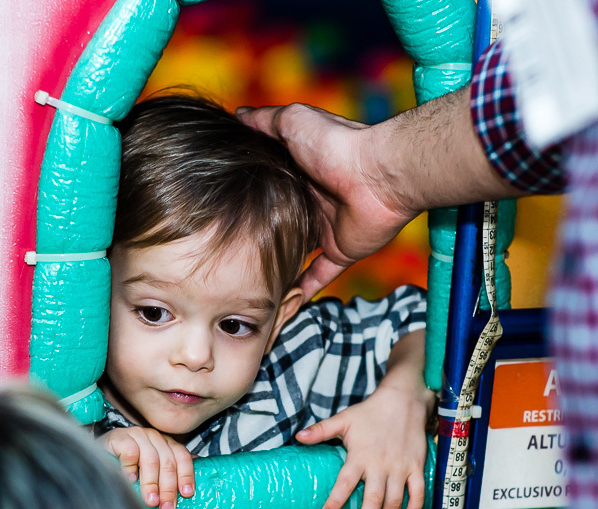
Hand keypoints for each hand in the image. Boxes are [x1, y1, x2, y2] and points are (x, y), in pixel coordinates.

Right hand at [98, 427, 193, 508]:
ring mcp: (137, 435)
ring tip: (151, 501)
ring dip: (152, 483)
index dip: (186, 476)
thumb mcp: (147, 472)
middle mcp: (154, 437)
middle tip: (166, 507)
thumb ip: (163, 479)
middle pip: (168, 462)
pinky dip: (131, 469)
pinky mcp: (120, 437)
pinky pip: (130, 453)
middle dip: (168, 487)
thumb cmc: (125, 467)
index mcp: (165, 444)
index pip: (182, 457)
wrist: (94, 454)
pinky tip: (130, 482)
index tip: (186, 494)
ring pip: (151, 459)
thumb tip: (181, 497)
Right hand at [237, 103, 418, 296]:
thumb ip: (267, 122)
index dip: (247, 193)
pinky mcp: (340, 251)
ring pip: (296, 251)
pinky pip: (320, 274)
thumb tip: (239, 116)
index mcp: (300, 171)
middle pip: (279, 222)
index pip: (268, 184)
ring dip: (277, 263)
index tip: (219, 206)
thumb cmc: (336, 145)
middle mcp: (311, 201)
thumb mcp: (294, 122)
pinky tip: (284, 303)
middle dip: (257, 235)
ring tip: (246, 280)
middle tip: (226, 251)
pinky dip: (305, 288)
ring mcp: (326, 228)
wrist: (379, 176)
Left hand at [296, 372, 433, 508]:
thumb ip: (321, 430)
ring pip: (395, 500)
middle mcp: (380, 465)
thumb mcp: (344, 419)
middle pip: (373, 499)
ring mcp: (400, 467)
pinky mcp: (416, 467)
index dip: (335, 500)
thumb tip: (298, 437)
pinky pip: (417, 492)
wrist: (403, 400)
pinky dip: (414, 508)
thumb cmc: (370, 412)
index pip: (345, 482)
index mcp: (360, 456)